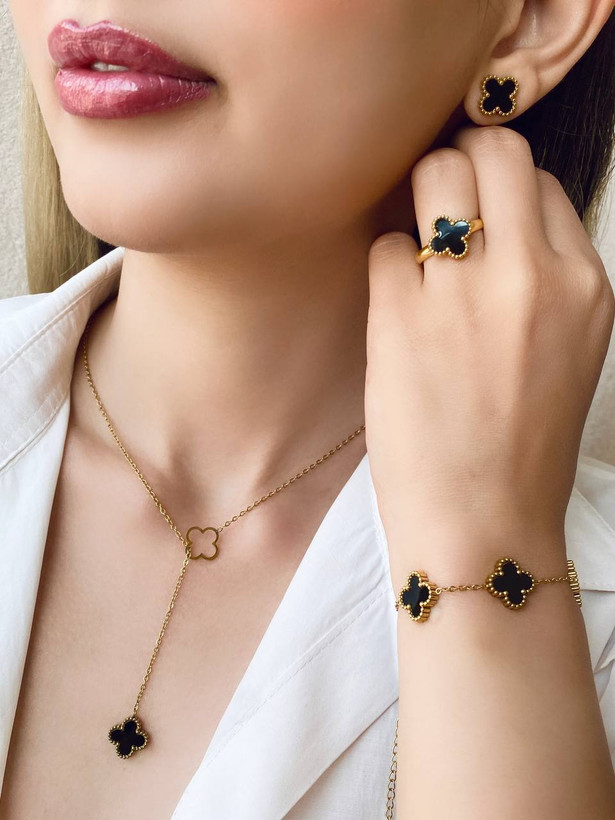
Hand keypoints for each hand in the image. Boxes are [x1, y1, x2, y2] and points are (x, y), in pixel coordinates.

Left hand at [364, 125, 613, 566]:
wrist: (484, 523)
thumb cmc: (521, 446)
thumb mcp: (568, 351)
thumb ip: (545, 280)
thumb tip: (496, 220)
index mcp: (586, 284)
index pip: (541, 182)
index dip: (502, 190)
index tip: (478, 215)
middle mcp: (534, 275)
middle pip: (494, 152)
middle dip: (461, 162)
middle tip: (437, 200)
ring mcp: (467, 293)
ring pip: (436, 174)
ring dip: (418, 197)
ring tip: (415, 247)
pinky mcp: (402, 317)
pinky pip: (387, 245)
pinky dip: (388, 265)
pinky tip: (395, 307)